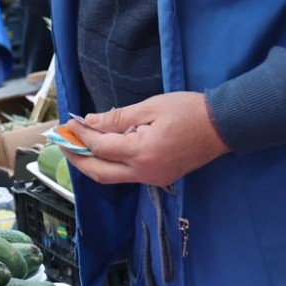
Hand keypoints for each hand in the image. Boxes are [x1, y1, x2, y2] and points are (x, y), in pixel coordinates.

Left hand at [67, 92, 228, 188]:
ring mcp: (152, 178)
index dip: (82, 136)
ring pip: (112, 177)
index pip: (100, 147)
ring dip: (91, 164)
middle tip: (61, 143)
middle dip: (76, 159)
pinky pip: (126, 175)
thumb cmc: (188, 111)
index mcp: (142, 152)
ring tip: (77, 146)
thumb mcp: (151, 107)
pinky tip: (103, 150)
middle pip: (99, 173)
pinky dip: (110, 164)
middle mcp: (144, 172)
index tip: (69, 124)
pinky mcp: (158, 178)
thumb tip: (90, 122)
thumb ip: (118, 118)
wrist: (223, 126)